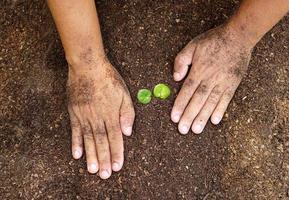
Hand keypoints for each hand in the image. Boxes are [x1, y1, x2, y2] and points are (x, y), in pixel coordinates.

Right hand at [67, 57, 134, 178]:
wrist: (88, 66)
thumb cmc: (108, 79)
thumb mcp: (124, 93)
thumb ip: (127, 113)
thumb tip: (127, 132)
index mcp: (111, 113)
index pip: (115, 137)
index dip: (117, 152)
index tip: (118, 166)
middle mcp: (97, 117)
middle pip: (101, 142)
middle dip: (104, 159)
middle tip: (105, 175)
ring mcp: (84, 116)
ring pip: (88, 139)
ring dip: (91, 155)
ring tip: (93, 170)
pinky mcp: (74, 112)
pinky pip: (75, 130)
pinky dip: (75, 143)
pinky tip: (77, 155)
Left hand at [171, 25, 251, 133]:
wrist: (238, 36)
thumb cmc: (213, 41)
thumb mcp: (192, 46)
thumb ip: (182, 61)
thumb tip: (176, 77)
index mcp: (199, 70)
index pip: (187, 91)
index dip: (180, 105)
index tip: (174, 118)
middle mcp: (210, 79)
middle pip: (197, 100)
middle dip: (189, 116)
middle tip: (183, 130)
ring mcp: (222, 82)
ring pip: (211, 103)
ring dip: (203, 117)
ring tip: (196, 130)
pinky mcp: (232, 84)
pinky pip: (226, 99)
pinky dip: (220, 110)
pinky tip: (215, 121)